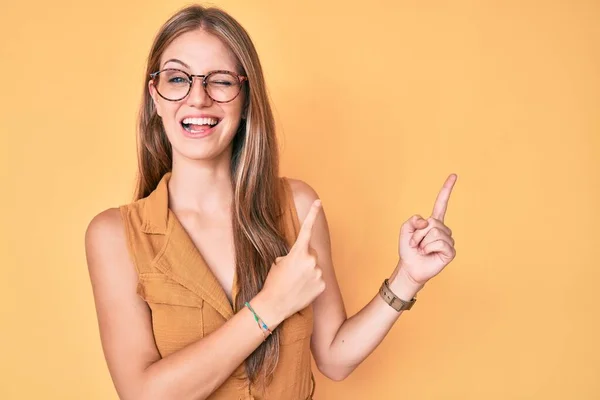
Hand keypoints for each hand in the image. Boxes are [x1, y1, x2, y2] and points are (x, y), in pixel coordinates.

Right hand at [260, 199, 325, 320]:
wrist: (275, 304)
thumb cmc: (273, 282)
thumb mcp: (278, 262)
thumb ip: (292, 255)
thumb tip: (301, 256)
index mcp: (298, 252)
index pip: (306, 229)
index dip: (312, 213)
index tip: (318, 202)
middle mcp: (311, 260)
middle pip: (311, 252)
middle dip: (304, 258)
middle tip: (292, 272)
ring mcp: (318, 273)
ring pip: (315, 266)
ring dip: (308, 272)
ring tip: (296, 282)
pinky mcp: (322, 285)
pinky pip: (318, 279)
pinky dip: (312, 283)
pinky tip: (302, 290)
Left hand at [397, 174, 457, 285]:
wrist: (409, 267)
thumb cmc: (408, 250)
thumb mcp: (405, 230)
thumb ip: (413, 220)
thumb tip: (427, 222)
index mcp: (433, 222)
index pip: (441, 203)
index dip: (447, 189)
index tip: (454, 175)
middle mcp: (443, 229)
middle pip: (432, 222)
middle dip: (419, 233)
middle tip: (416, 244)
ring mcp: (448, 240)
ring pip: (434, 232)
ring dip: (422, 242)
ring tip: (422, 249)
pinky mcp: (450, 251)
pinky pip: (439, 242)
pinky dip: (429, 248)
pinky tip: (428, 254)